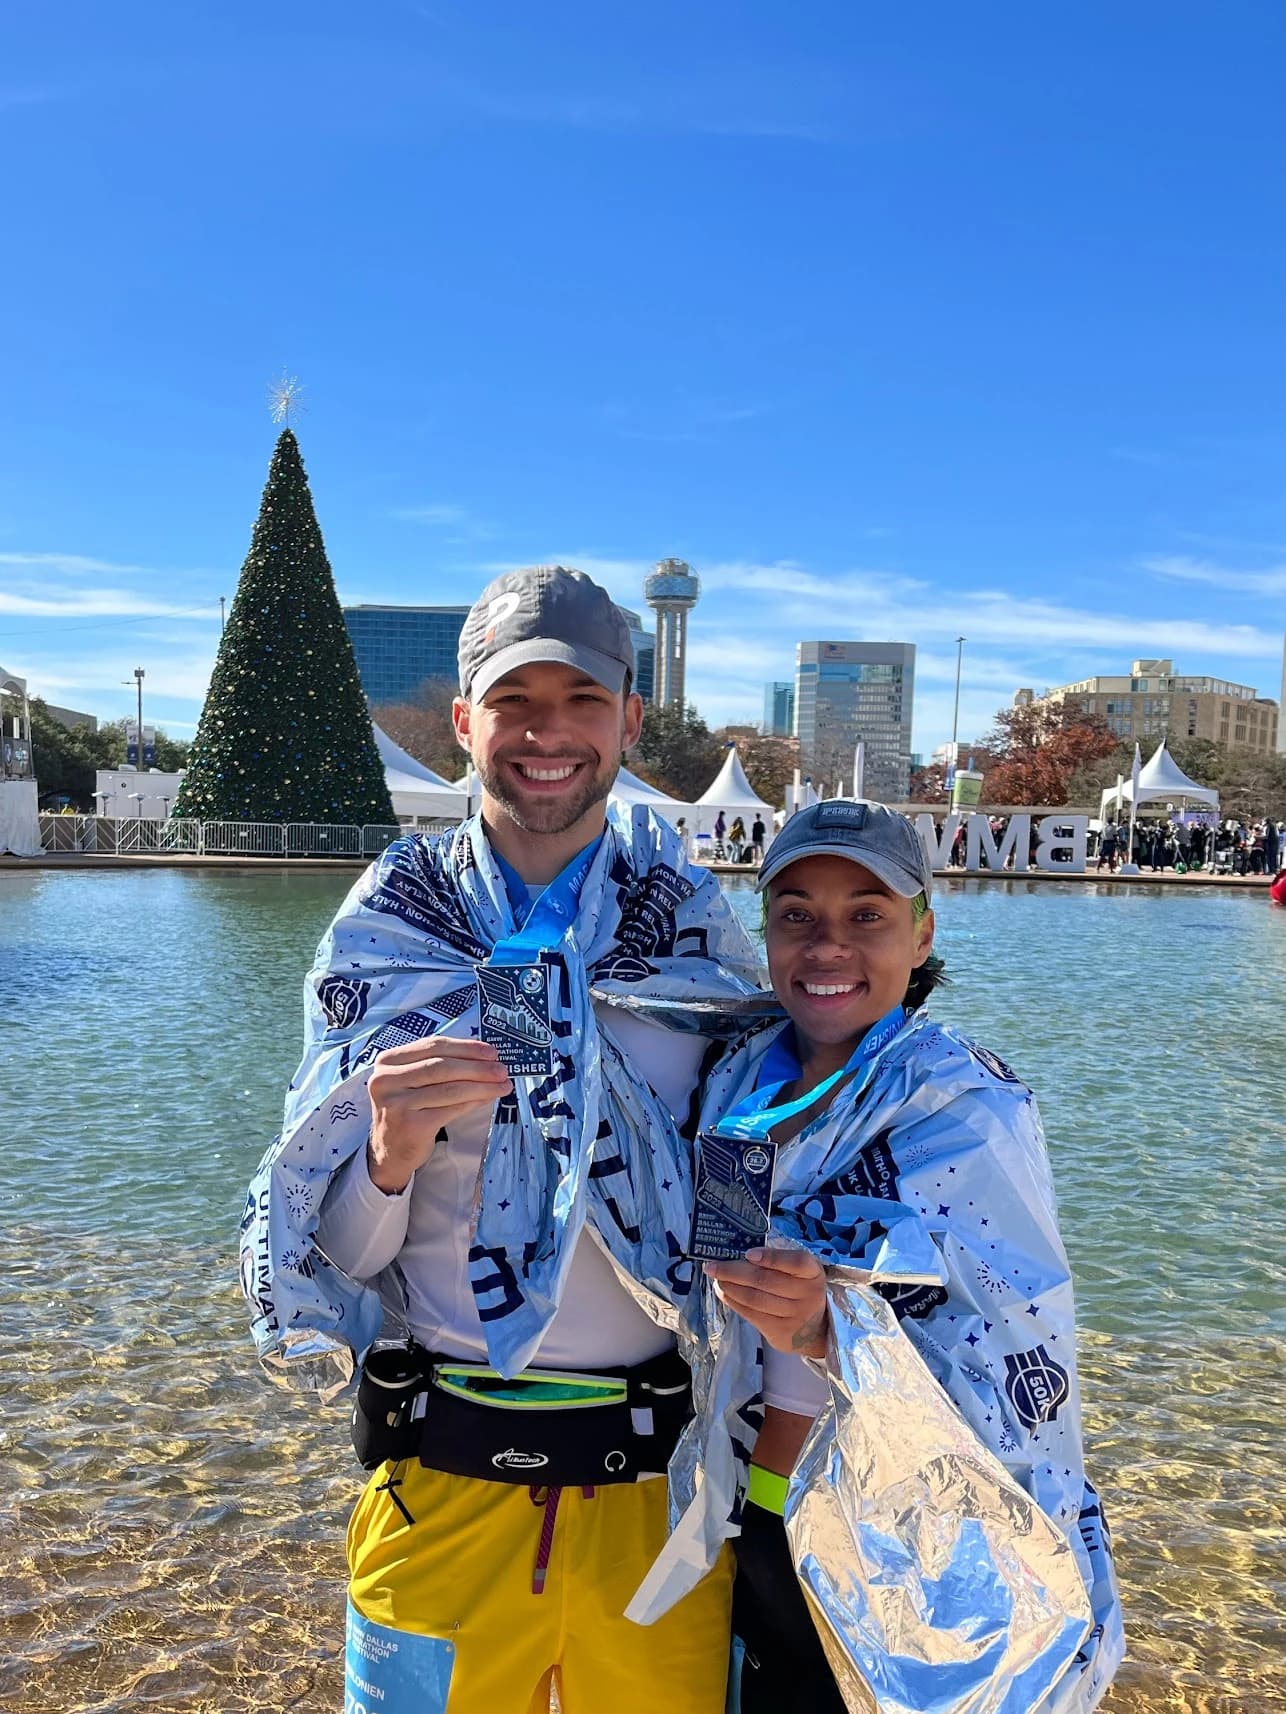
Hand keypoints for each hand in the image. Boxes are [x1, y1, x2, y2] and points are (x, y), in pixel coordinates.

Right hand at [367, 1036, 512, 1192]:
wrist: (389, 1151)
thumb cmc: (407, 1110)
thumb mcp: (412, 1081)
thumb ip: (437, 1065)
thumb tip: (484, 1058)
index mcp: (387, 1061)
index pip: (433, 1045)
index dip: (466, 1047)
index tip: (491, 1052)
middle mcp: (386, 1079)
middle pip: (442, 1066)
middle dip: (477, 1067)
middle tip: (502, 1070)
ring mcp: (396, 1103)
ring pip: (449, 1088)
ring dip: (482, 1085)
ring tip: (502, 1085)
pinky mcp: (410, 1125)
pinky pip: (450, 1109)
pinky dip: (473, 1102)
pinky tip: (487, 1099)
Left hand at [704, 1246, 828, 1356]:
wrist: (815, 1330)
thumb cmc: (801, 1290)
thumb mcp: (800, 1273)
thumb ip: (778, 1262)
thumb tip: (738, 1255)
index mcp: (813, 1272)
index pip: (795, 1262)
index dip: (771, 1257)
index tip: (748, 1253)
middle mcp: (807, 1294)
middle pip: (765, 1280)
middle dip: (734, 1271)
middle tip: (712, 1266)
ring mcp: (794, 1315)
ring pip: (754, 1298)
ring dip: (730, 1287)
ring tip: (716, 1279)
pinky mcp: (780, 1332)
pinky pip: (751, 1314)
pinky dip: (734, 1302)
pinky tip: (725, 1293)